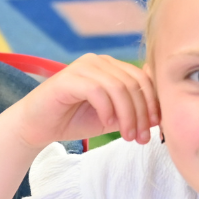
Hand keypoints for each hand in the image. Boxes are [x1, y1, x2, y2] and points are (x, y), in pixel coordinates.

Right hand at [8, 53, 159, 149]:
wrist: (37, 126)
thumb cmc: (73, 120)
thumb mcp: (112, 116)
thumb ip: (132, 110)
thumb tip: (161, 112)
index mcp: (110, 67)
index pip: (142, 78)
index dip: (153, 102)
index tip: (154, 127)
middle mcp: (98, 61)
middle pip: (132, 83)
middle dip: (141, 113)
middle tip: (140, 137)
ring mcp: (83, 66)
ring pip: (118, 87)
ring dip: (127, 115)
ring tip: (126, 135)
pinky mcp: (68, 78)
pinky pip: (97, 90)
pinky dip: (107, 110)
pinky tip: (106, 124)